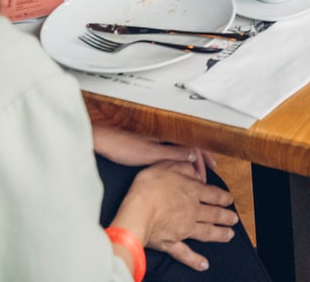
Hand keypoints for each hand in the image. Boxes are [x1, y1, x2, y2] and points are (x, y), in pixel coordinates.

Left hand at [92, 125, 208, 178]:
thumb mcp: (150, 154)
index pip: (194, 146)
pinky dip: (179, 161)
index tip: (208, 173)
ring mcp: (158, 139)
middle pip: (190, 146)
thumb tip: (193, 156)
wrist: (102, 140)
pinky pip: (172, 152)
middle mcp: (166, 135)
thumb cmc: (121, 145)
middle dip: (200, 161)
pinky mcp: (150, 144)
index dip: (203, 160)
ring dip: (191, 161)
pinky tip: (177, 168)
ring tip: (196, 173)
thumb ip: (173, 154)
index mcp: (169, 135)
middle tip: (207, 174)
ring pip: (182, 149)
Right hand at [111, 160, 240, 271]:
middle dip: (226, 216)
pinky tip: (204, 264)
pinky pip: (186, 254)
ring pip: (207, 232)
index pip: (213, 194)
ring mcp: (184, 229)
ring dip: (219, 234)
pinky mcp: (172, 243)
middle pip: (214, 214)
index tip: (229, 200)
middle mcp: (192, 211)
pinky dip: (195, 260)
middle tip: (234, 219)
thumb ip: (182, 165)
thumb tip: (194, 164)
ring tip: (229, 236)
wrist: (138, 212)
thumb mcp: (165, 166)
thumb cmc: (148, 187)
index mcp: (192, 191)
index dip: (223, 197)